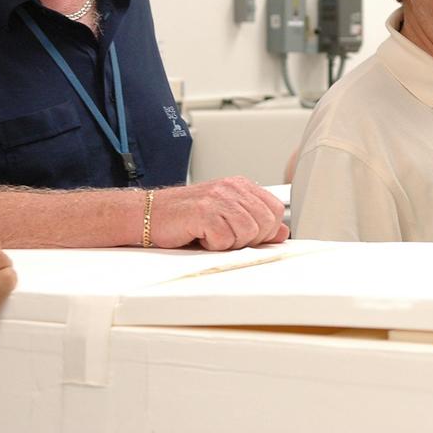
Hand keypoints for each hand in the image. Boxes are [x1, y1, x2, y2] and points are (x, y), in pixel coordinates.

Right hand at [149, 177, 288, 250]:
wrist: (150, 213)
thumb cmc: (186, 216)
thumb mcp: (226, 216)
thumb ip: (255, 222)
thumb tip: (282, 233)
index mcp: (240, 186)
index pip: (275, 210)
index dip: (267, 230)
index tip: (250, 237)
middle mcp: (232, 188)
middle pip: (265, 223)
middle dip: (249, 239)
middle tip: (226, 238)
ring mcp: (218, 198)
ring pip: (247, 233)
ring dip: (230, 243)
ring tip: (212, 236)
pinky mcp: (204, 213)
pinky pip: (225, 241)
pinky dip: (213, 246)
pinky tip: (200, 237)